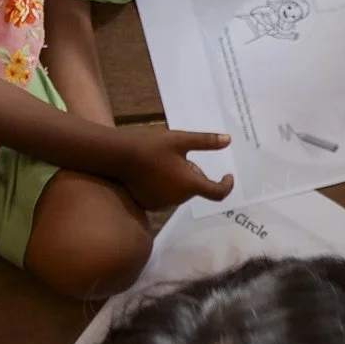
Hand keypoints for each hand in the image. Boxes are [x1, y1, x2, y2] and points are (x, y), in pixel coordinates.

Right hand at [109, 125, 232, 210]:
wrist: (117, 154)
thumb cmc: (150, 145)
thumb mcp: (180, 139)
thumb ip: (206, 141)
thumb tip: (228, 140)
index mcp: (189, 184)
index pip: (217, 193)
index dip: (226, 185)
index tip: (228, 176)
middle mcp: (178, 199)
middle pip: (194, 187)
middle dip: (192, 173)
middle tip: (178, 155)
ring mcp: (162, 204)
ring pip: (180, 191)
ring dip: (178, 179)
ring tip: (162, 160)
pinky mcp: (149, 204)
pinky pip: (165, 196)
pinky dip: (164, 185)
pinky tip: (151, 170)